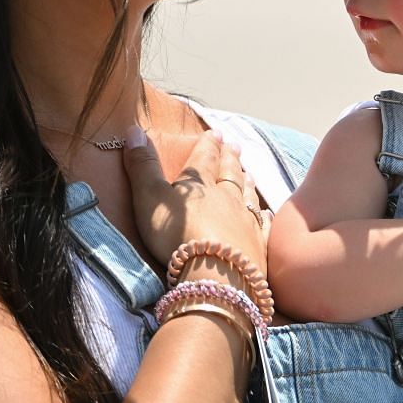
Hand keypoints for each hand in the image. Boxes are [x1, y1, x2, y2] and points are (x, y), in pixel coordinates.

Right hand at [123, 127, 265, 270]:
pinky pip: (263, 226)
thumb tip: (134, 129)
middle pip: (230, 174)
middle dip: (230, 159)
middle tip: (235, 145)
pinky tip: (267, 214)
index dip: (208, 145)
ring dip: (247, 183)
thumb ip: (143, 166)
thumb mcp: (150, 197)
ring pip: (247, 196)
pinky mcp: (258, 246)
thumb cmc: (177, 234)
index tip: (215, 133)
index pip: (204, 159)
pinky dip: (264, 217)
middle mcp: (227, 199)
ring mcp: (246, 222)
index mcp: (200, 186)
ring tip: (249, 173)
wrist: (216, 273)